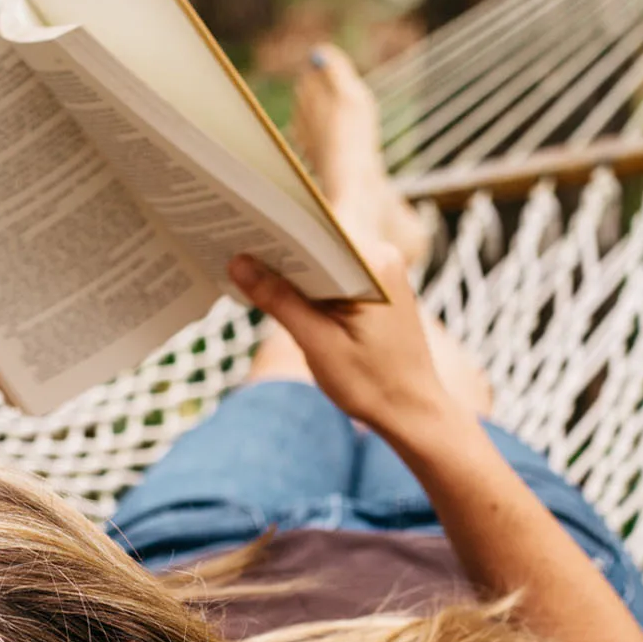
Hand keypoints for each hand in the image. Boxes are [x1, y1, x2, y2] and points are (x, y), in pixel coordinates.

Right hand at [227, 246, 456, 435]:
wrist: (413, 413)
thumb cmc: (372, 384)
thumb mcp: (317, 343)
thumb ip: (279, 300)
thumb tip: (238, 263)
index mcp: (375, 265)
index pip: (315, 231)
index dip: (274, 228)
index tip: (235, 228)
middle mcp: (382, 258)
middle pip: (318, 241)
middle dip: (276, 248)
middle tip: (229, 247)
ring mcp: (380, 272)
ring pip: (322, 258)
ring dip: (288, 267)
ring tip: (243, 267)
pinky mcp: (373, 288)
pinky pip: (331, 275)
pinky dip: (305, 283)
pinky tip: (274, 291)